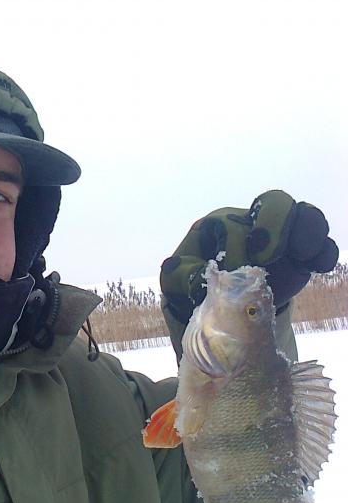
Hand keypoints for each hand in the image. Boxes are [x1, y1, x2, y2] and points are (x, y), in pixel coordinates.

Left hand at [161, 190, 338, 327]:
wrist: (215, 300)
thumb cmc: (194, 282)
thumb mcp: (179, 279)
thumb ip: (183, 275)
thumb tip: (195, 278)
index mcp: (220, 223)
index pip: (233, 221)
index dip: (241, 240)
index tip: (242, 263)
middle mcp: (253, 223)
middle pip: (276, 203)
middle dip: (277, 224)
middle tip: (271, 256)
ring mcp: (278, 238)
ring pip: (304, 216)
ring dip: (308, 232)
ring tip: (303, 257)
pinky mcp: (297, 257)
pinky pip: (319, 244)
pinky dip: (323, 252)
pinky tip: (318, 265)